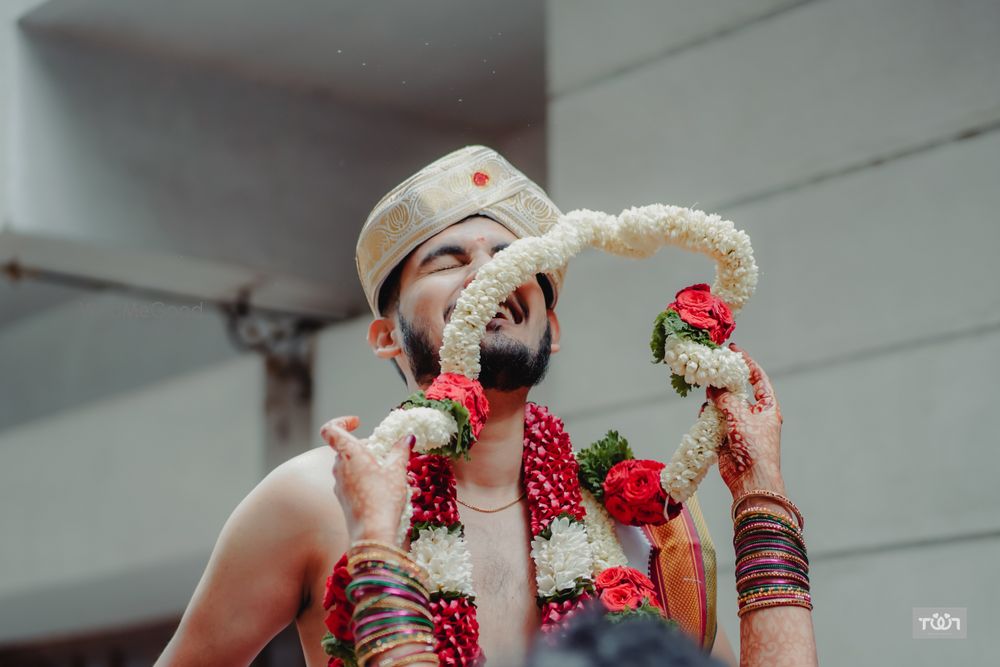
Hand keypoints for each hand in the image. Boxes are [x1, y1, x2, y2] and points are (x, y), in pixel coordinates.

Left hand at [320, 416, 413, 545]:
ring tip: (390, 472)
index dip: (342, 421)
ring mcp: (338, 484)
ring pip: (350, 464)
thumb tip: (407, 437)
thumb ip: (401, 450)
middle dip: (366, 446)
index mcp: (349, 454)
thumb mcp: (397, 470)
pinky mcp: (343, 498)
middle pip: (346, 447)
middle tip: (386, 452)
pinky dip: (365, 477)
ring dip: (367, 463)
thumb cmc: (383, 499)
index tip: (358, 422)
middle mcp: (338, 467)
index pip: (331, 429)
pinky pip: (352, 480)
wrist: (372, 534)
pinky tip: (384, 488)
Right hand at [706, 344, 784, 498]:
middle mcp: (755, 416)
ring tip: (704, 392)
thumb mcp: (741, 417)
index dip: (746, 363)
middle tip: (711, 370)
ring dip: (714, 402)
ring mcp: (740, 428)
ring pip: (724, 407)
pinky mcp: (727, 439)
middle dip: (724, 382)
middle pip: (738, 392)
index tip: (733, 350)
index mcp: (767, 408)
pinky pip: (715, 423)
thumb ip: (725, 399)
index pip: (758, 379)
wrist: (751, 480)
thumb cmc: (755, 448)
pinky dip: (708, 418)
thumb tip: (713, 386)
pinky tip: (703, 414)